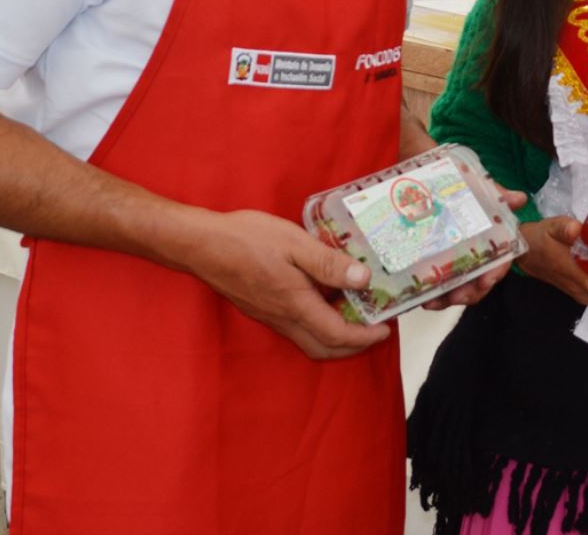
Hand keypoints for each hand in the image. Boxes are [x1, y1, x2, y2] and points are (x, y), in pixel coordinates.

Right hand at [183, 208, 394, 359]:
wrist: (201, 245)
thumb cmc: (246, 239)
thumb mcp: (294, 243)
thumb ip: (329, 263)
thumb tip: (364, 279)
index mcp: (295, 304)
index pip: (337, 334)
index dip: (365, 337)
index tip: (386, 329)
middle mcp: (283, 318)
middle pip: (324, 348)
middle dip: (354, 346)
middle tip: (375, 329)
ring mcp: (269, 316)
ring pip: (309, 340)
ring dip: (335, 336)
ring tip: (355, 313)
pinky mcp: (261, 308)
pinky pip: (295, 327)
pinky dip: (317, 323)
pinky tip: (325, 298)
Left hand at [422, 185, 526, 310]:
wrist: (429, 177)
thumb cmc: (460, 182)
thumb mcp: (478, 185)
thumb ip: (497, 195)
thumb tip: (518, 198)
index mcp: (491, 239)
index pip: (499, 261)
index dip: (495, 272)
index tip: (486, 280)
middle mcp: (476, 254)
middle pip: (478, 281)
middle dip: (469, 292)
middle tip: (454, 296)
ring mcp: (455, 261)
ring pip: (457, 288)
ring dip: (446, 298)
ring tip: (431, 301)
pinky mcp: (435, 264)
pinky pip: (436, 286)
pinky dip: (430, 294)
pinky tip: (419, 296)